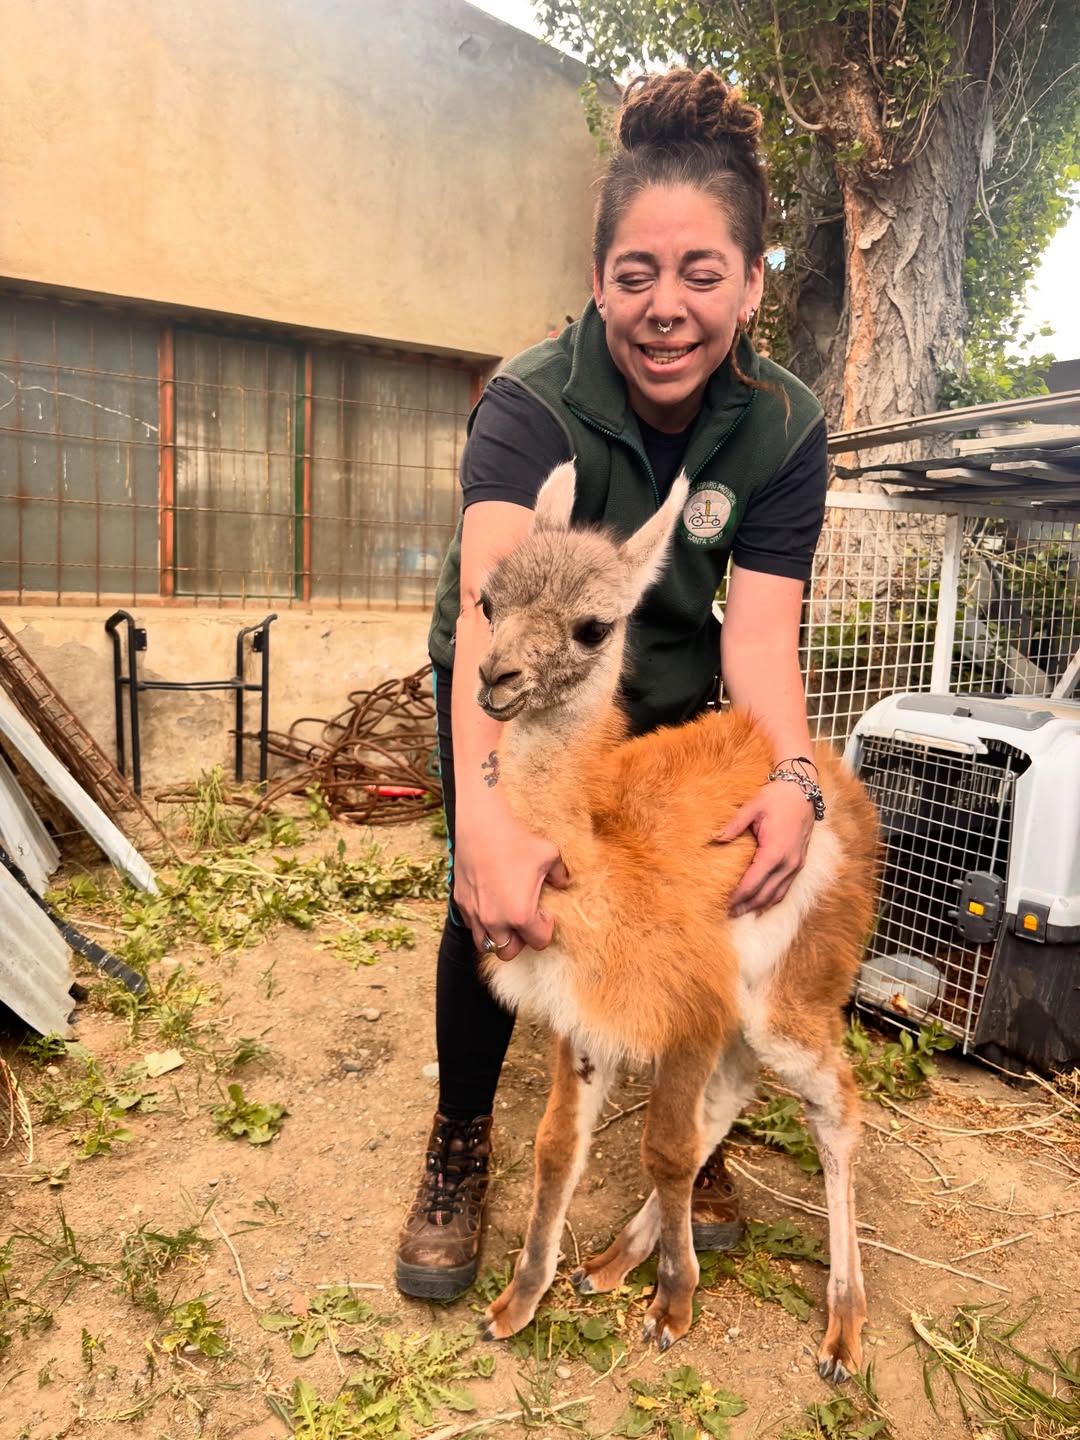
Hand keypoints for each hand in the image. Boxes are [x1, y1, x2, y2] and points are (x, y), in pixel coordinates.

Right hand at [453, 809, 569, 960]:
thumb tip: (563, 883)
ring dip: (498, 937)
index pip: (539, 941)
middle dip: (520, 940)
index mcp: (521, 915)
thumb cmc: (516, 841)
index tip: (544, 913)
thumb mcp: (549, 855)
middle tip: (525, 921)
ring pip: (486, 945)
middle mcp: (496, 921)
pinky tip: (490, 904)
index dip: (545, 928)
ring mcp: (476, 914)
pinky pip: (472, 925)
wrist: (480, 827)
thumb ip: (560, 874)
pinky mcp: (461, 903)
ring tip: (506, 918)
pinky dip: (482, 923)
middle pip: (509, 951)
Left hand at [715, 779, 814, 915]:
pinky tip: (761, 902)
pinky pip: (786, 887)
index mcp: (774, 852)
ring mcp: (796, 864)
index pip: (752, 883)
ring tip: (741, 912)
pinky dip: (772, 898)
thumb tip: (715, 838)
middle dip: (745, 906)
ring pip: (777, 894)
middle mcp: (788, 863)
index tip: (721, 904)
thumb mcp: (753, 806)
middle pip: (764, 894)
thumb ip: (734, 824)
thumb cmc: (777, 797)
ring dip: (759, 906)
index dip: (737, 896)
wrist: (803, 790)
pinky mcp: (799, 862)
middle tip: (727, 914)